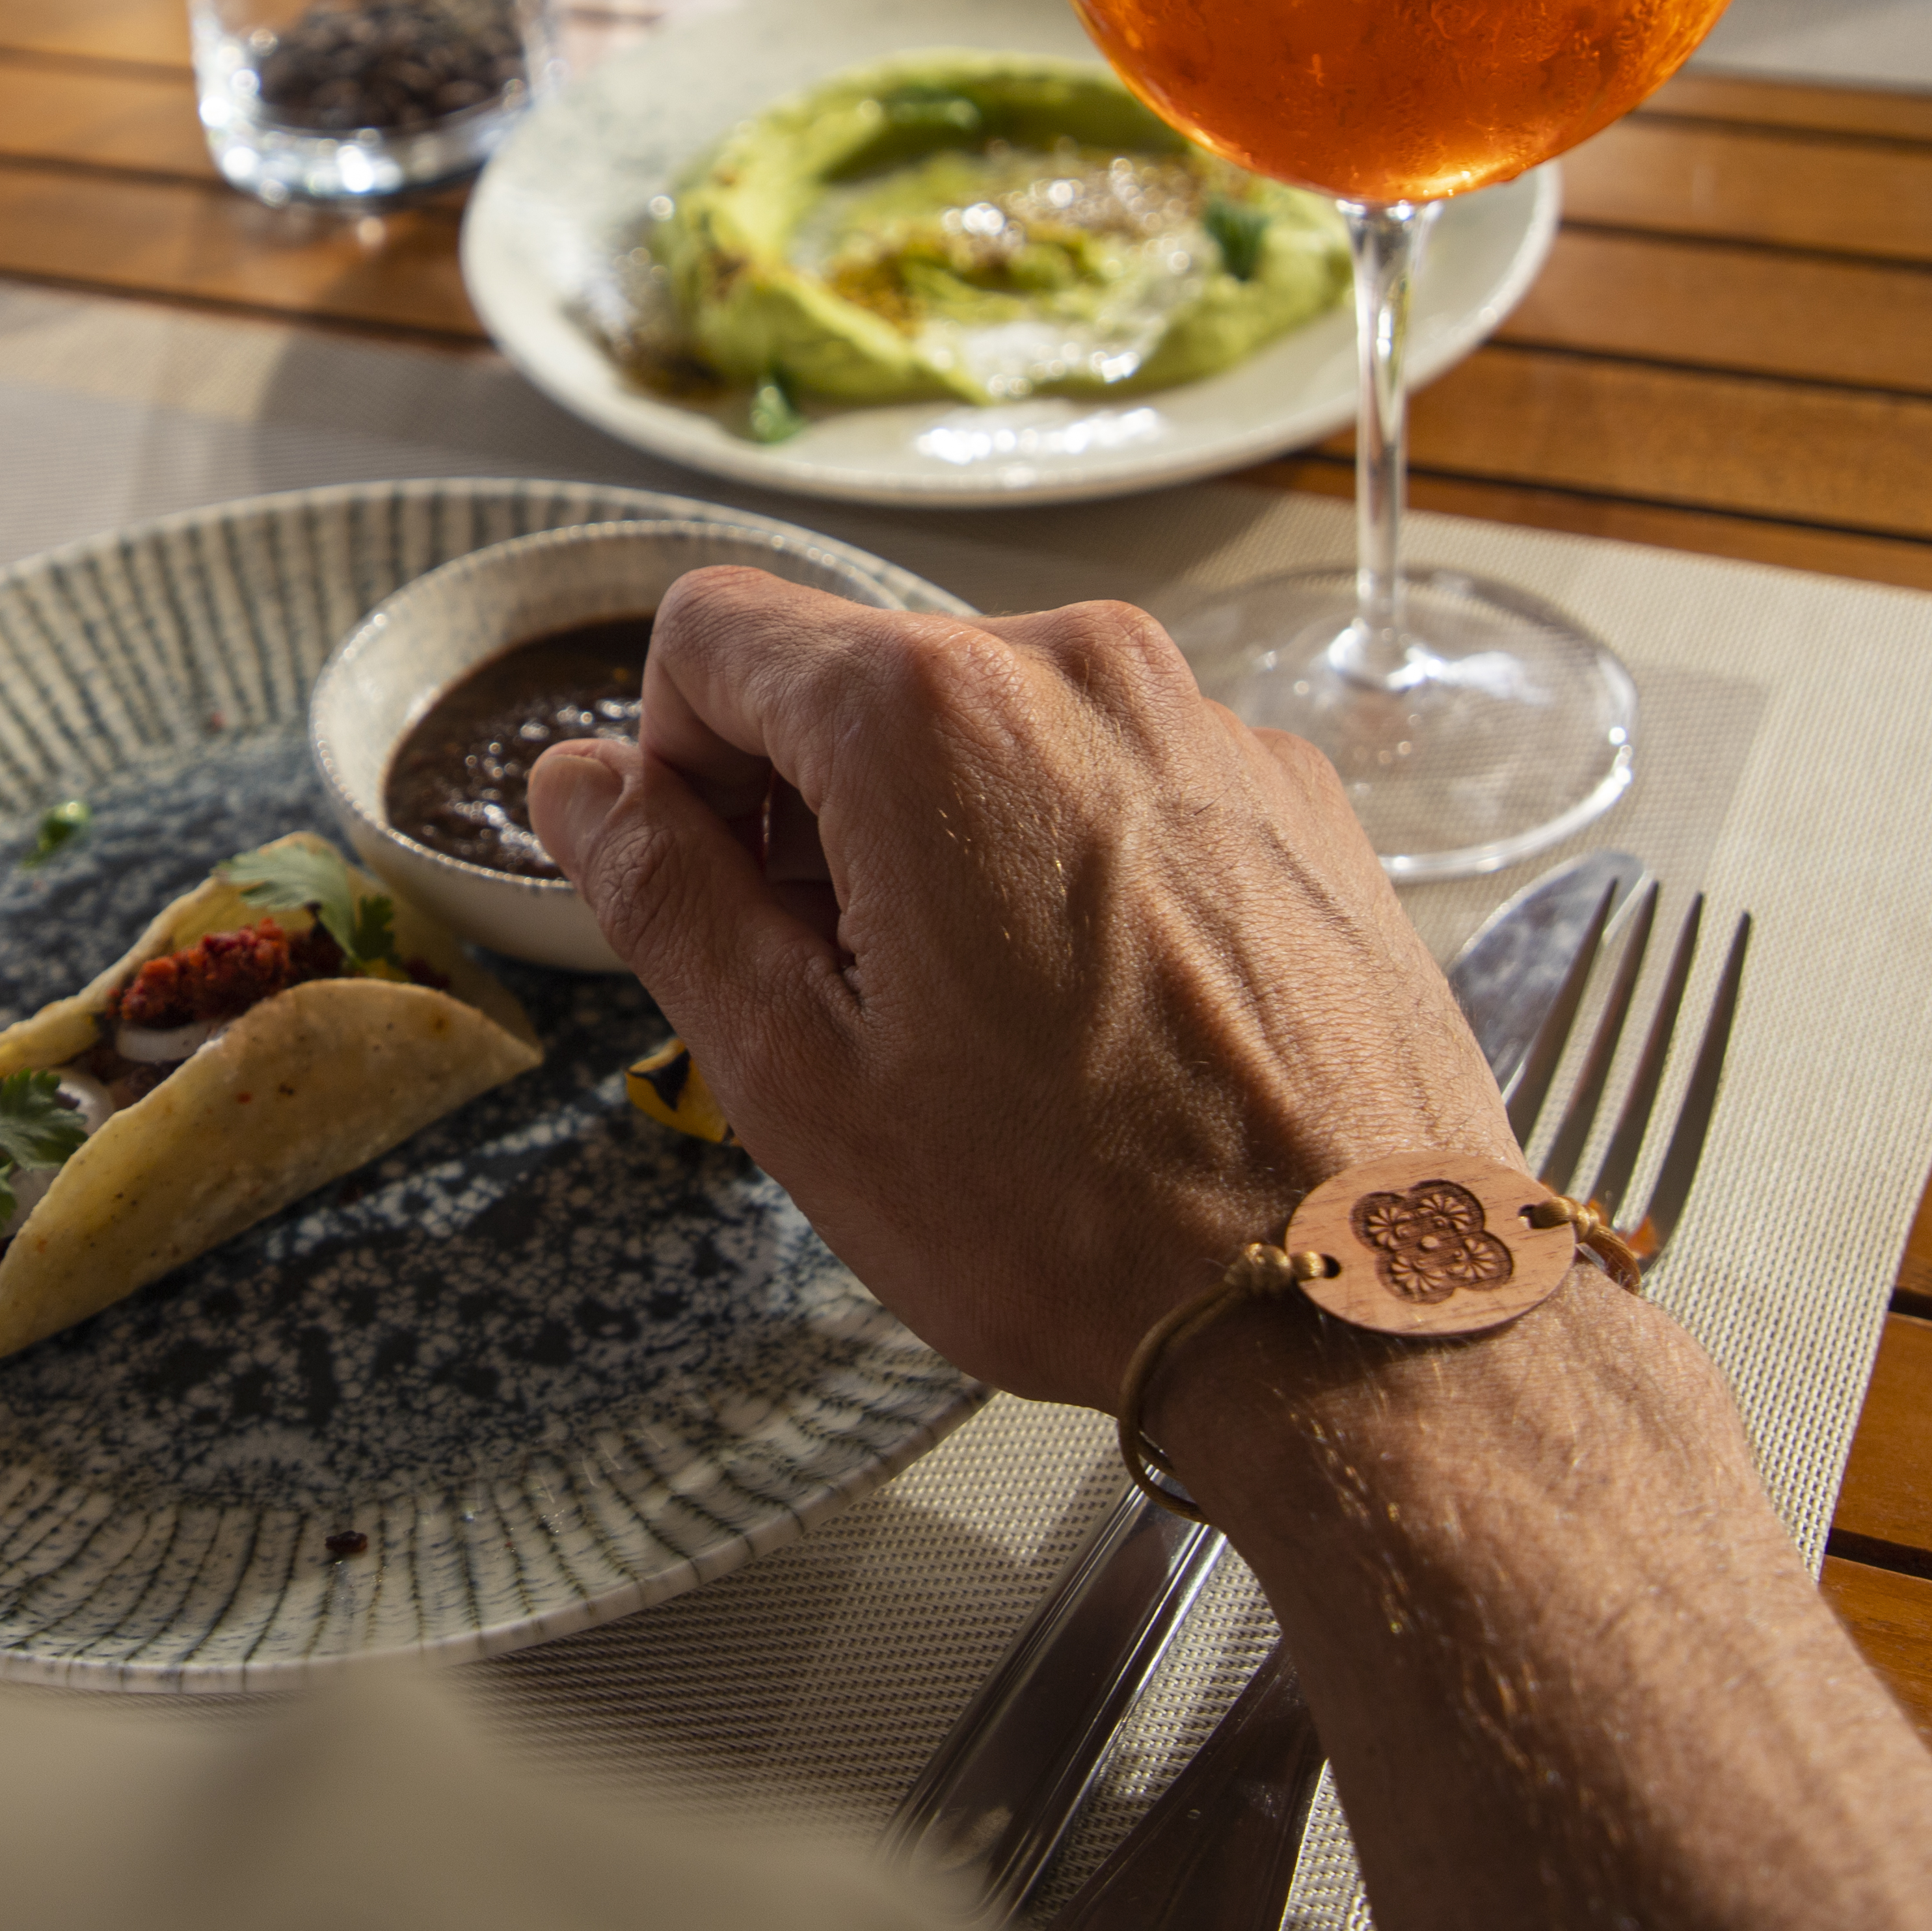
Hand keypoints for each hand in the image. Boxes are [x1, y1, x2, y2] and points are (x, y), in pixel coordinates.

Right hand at [525, 571, 1509, 1415]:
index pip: (709, 631)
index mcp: (927, 715)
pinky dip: (1072, 860)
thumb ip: (663, 897)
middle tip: (858, 1003)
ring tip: (993, 1026)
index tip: (730, 902)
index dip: (676, 769)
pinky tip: (1106, 1015)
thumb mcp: (797, 1078)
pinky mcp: (1286, 789)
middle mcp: (1075, 669)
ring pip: (990, 730)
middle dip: (814, 817)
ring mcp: (1200, 720)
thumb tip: (577, 784)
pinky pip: (1115, 775)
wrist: (1355, 1299)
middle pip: (856, 677)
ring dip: (945, 843)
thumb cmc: (1082, 1215)